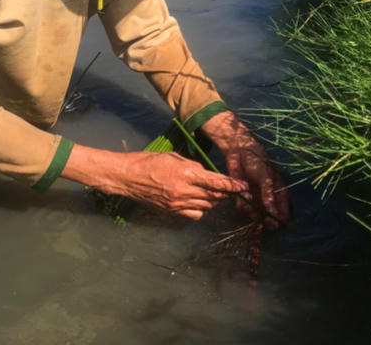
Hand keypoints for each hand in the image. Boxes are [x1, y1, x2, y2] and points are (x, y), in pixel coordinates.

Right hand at [108, 151, 247, 218]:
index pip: (216, 182)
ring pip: (207, 206)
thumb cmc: (147, 160)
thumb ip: (191, 166)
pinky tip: (197, 201)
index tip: (244, 186)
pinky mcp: (173, 212)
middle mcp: (185, 191)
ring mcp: (179, 204)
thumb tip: (206, 174)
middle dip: (225, 192)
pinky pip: (196, 214)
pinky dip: (201, 208)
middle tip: (232, 189)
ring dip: (213, 200)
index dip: (232, 185)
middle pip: (214, 196)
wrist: (127, 177)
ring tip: (212, 192)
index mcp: (185, 173)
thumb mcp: (172, 156)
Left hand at [201, 111, 290, 226]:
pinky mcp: (242, 195)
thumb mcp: (266, 176)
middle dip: (264, 221)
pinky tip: (240, 201)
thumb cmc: (258, 160)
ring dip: (251, 213)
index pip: (283, 213)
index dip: (279, 220)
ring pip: (255, 214)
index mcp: (279, 193)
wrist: (239, 149)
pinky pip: (243, 206)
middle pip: (269, 217)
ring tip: (248, 205)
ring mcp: (255, 198)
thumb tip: (274, 212)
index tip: (272, 223)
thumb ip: (269, 193)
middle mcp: (268, 199)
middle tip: (259, 220)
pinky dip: (241, 206)